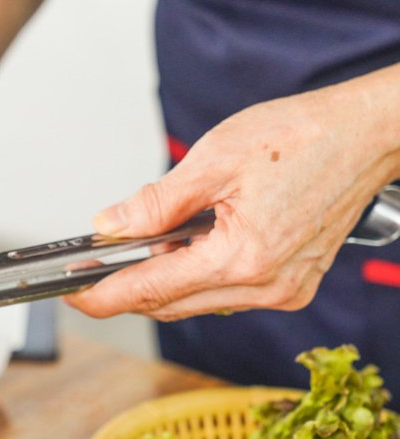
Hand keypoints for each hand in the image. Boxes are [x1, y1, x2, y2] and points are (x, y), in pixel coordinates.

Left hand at [64, 72, 399, 320]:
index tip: (73, 296)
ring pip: (195, 301)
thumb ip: (157, 202)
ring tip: (138, 250)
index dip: (105, 296)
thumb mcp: (214, 159)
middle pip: (171, 304)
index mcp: (245, 258)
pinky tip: (183, 251)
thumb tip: (112, 227)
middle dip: (126, 290)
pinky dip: (193, 277)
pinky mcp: (289, 286)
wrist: (365, 135)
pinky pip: (223, 294)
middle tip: (92, 271)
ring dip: (160, 282)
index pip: (153, 290)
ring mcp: (282, 291)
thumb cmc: (303, 138)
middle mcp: (266, 287)